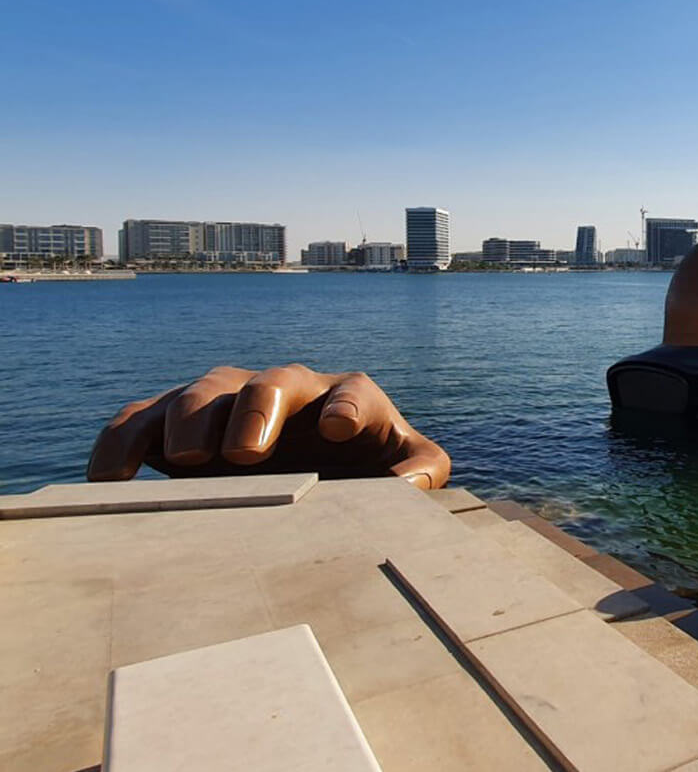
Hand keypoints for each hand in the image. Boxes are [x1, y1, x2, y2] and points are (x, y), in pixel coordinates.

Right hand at [86, 365, 449, 488]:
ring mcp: (232, 402)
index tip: (340, 431)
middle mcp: (291, 392)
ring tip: (187, 457)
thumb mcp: (404, 472)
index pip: (356, 391)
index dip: (350, 404)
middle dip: (257, 410)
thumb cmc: (367, 472)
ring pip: (207, 389)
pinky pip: (143, 418)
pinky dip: (123, 440)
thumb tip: (413, 485)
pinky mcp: (180, 423)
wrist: (315, 476)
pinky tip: (107, 480)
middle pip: (273, 381)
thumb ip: (420, 472)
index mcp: (353, 402)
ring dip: (193, 418)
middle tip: (243, 454)